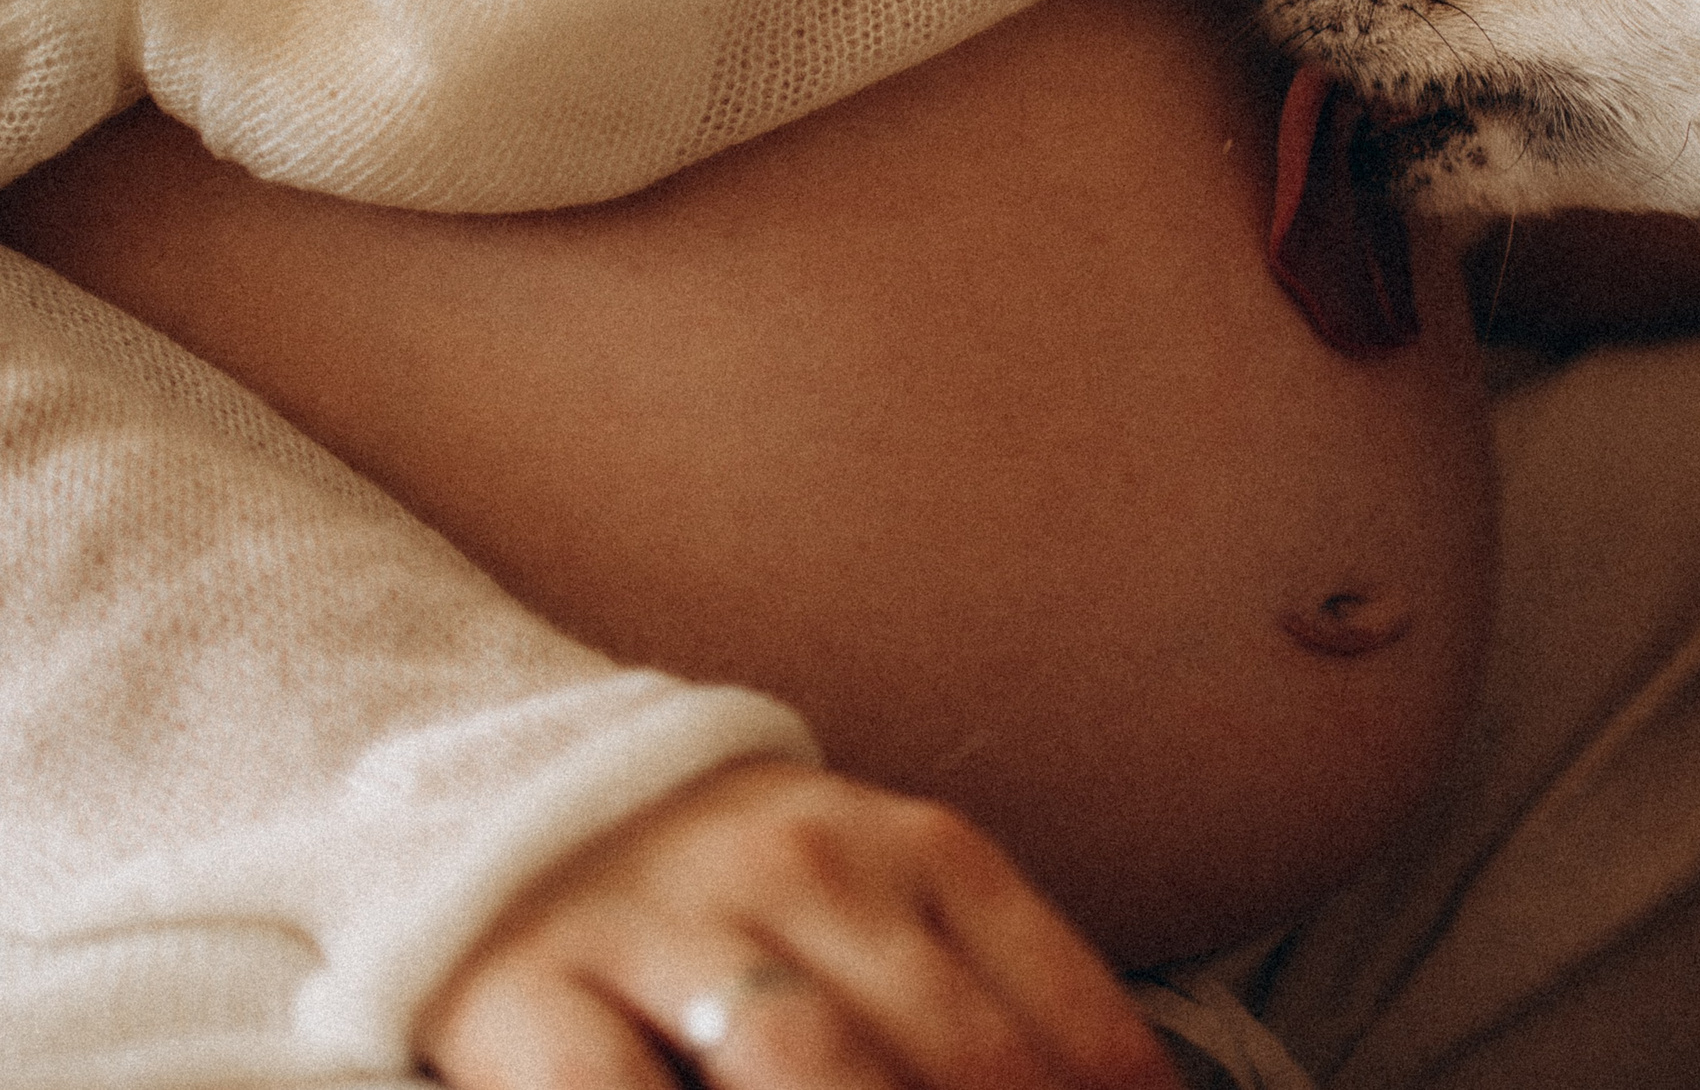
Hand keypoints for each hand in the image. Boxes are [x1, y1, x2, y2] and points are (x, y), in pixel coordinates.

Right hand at [417, 758, 1183, 1089]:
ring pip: (806, 1073)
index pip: (1059, 1017)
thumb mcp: (882, 900)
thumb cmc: (736, 888)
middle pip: (947, 1057)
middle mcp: (805, 869)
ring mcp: (665, 923)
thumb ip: (988, 1000)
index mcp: (918, 850)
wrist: (494, 784)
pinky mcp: (523, 991)